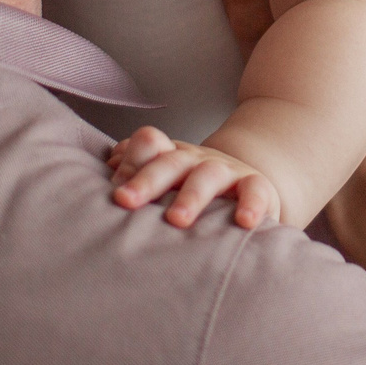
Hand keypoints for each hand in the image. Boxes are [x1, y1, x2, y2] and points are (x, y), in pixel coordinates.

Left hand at [107, 126, 283, 228]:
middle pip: (170, 161)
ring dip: (191, 196)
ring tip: (176, 219)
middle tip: (125, 201)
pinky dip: (251, 204)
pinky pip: (256, 190)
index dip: (130, 162)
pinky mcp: (256, 186)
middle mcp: (196, 159)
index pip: (148, 143)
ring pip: (208, 175)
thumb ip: (137, 174)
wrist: (248, 182)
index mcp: (169, 156)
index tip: (115, 193)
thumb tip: (109, 168)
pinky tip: (243, 222)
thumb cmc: (194, 191)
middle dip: (146, 180)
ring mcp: (227, 170)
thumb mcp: (166, 183)